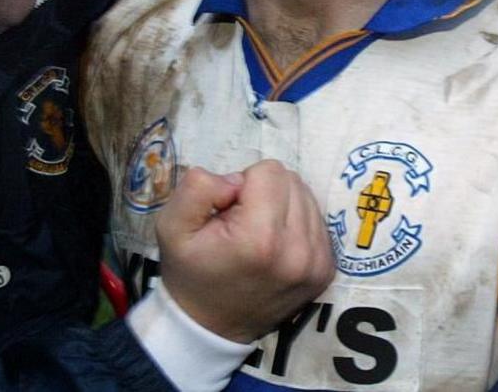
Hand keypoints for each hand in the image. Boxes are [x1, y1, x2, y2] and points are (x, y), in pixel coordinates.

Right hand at [154, 160, 334, 342]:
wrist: (210, 327)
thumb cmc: (190, 273)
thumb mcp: (171, 227)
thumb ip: (198, 189)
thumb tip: (235, 180)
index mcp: (261, 238)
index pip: (269, 171)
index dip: (240, 184)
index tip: (226, 212)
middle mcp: (298, 250)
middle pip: (291, 181)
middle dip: (263, 192)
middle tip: (239, 223)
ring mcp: (317, 263)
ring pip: (306, 197)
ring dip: (280, 206)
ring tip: (256, 235)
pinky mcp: (326, 270)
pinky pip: (316, 220)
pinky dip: (294, 224)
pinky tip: (273, 246)